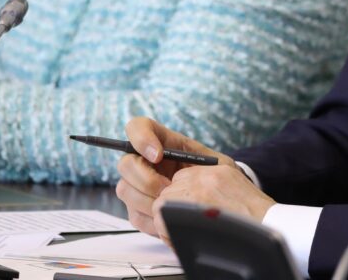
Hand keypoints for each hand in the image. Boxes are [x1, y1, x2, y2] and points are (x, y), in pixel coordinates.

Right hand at [115, 117, 273, 241]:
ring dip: (148, 200)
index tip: (158, 154)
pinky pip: (133, 215)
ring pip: (124, 189)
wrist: (222, 201)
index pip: (137, 127)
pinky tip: (169, 220)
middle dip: (145, 179)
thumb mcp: (218, 164)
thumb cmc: (219, 177)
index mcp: (163, 142)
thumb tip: (186, 173)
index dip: (141, 138)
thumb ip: (202, 163)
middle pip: (125, 163)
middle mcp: (145, 162)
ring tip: (172, 206)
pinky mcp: (139, 209)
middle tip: (168, 188)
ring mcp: (138, 185)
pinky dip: (151, 220)